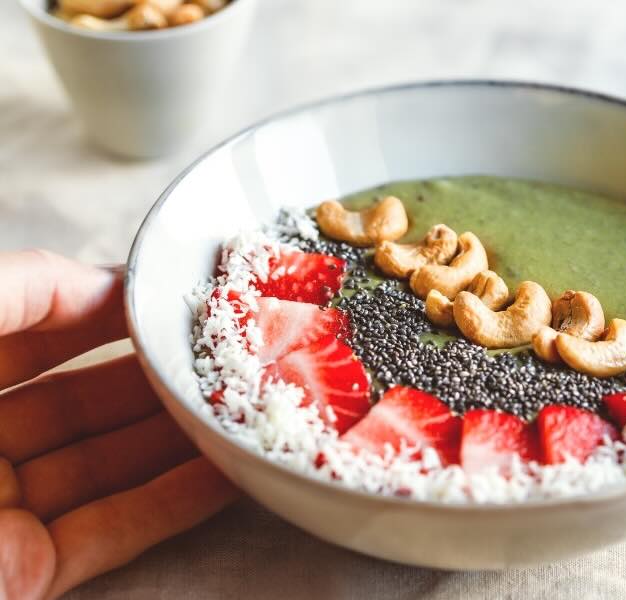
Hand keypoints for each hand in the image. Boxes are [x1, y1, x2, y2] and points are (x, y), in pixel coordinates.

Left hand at [0, 250, 236, 599]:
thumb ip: (4, 290)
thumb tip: (99, 279)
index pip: (23, 325)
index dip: (95, 304)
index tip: (165, 291)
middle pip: (76, 394)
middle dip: (152, 370)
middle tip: (225, 347)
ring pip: (104, 462)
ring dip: (177, 435)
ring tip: (244, 401)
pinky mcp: (23, 575)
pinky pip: (111, 531)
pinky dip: (173, 504)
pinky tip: (227, 470)